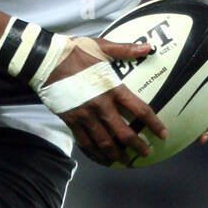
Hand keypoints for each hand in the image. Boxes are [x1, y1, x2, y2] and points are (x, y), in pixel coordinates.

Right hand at [46, 37, 167, 165]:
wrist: (44, 61)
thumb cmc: (74, 51)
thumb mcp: (101, 47)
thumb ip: (125, 50)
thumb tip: (148, 47)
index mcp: (111, 88)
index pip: (139, 110)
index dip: (153, 123)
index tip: (162, 133)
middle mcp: (100, 105)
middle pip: (123, 133)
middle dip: (137, 145)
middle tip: (145, 152)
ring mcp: (84, 115)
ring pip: (103, 142)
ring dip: (116, 153)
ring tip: (124, 160)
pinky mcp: (70, 119)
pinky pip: (84, 141)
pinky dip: (94, 151)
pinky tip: (101, 155)